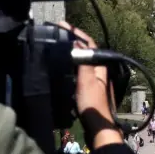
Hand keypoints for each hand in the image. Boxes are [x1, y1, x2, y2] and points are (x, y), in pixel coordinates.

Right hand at [57, 21, 122, 148]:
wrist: (98, 128)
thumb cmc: (92, 104)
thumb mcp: (86, 81)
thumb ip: (83, 62)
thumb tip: (77, 42)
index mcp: (99, 67)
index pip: (89, 43)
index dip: (76, 33)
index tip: (62, 26)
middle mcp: (98, 72)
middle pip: (85, 51)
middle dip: (72, 41)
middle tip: (55, 35)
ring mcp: (94, 81)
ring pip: (81, 62)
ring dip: (69, 54)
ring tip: (54, 48)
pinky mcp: (88, 91)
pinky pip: (77, 73)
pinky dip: (68, 67)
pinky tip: (59, 69)